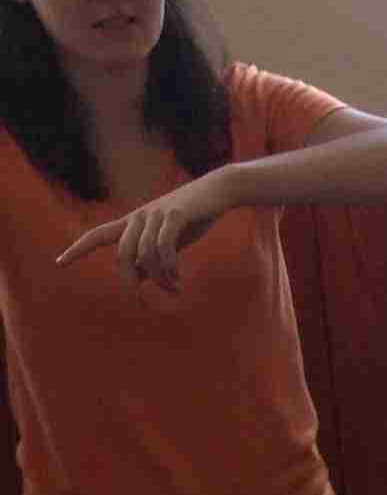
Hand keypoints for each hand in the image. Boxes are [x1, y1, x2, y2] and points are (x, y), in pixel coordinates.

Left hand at [59, 171, 235, 293]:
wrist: (219, 190)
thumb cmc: (194, 217)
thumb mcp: (170, 240)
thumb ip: (153, 256)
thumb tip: (139, 277)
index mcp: (133, 222)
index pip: (97, 235)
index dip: (77, 250)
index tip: (59, 263)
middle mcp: (138, 217)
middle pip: (122, 255)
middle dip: (130, 282)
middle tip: (141, 304)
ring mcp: (155, 215)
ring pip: (146, 255)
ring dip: (160, 278)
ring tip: (174, 289)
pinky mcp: (174, 215)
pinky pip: (164, 246)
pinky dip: (170, 267)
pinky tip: (178, 277)